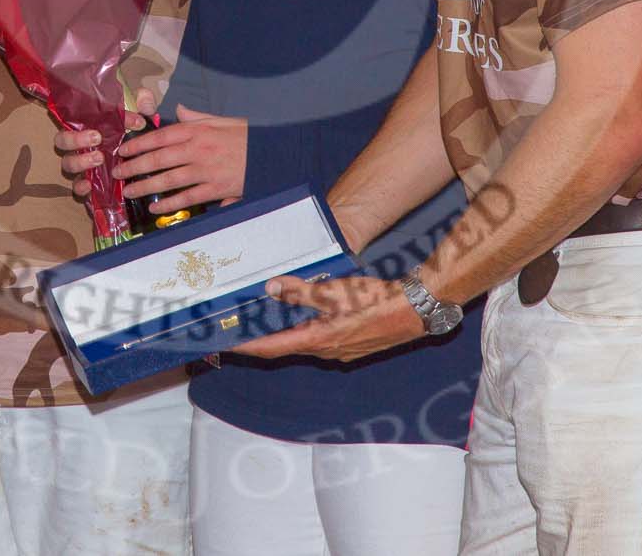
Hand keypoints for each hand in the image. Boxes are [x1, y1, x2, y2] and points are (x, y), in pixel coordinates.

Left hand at [68, 104, 247, 210]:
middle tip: (117, 173)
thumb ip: (197, 117)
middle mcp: (198, 150)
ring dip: (146, 186)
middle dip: (134, 166)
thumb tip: (179, 110)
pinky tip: (155, 209)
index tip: (123, 150)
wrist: (274, 154)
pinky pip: (188, 198)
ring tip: (129, 191)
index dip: (138, 144)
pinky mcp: (216, 189)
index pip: (161, 137)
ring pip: (169, 180)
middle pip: (159, 159)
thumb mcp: (223, 120)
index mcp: (198, 131)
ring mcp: (206, 171)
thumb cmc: (248, 136)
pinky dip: (170, 205)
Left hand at [235, 275, 424, 362]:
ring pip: (304, 342)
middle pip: (286, 347)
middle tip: (241, 329)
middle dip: (263, 339)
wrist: (415, 310)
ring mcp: (340, 351)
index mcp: (318, 340)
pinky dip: (305, 330)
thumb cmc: (376, 301)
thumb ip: (300, 291)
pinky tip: (304, 316)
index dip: (247, 346)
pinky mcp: (352, 344)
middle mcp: (326, 351)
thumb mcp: (334, 291)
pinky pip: (320, 339)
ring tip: (266, 319)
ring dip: (285, 333)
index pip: (272, 347)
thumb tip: (271, 289)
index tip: (226, 345)